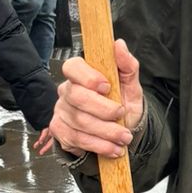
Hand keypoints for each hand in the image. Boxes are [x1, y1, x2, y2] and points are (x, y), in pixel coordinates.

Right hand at [49, 39, 143, 158]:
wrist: (121, 130)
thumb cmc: (123, 104)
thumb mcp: (131, 85)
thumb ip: (127, 65)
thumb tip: (119, 45)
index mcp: (81, 74)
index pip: (73, 67)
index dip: (88, 77)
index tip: (106, 87)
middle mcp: (67, 91)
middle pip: (77, 98)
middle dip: (104, 110)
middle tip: (122, 116)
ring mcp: (61, 112)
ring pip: (79, 122)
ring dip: (106, 133)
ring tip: (124, 138)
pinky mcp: (60, 131)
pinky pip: (76, 139)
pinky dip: (98, 146)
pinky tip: (111, 148)